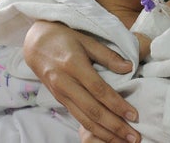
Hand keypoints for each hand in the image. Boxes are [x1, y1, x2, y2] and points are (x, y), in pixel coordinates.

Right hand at [24, 21, 139, 142]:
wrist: (35, 43)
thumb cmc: (64, 37)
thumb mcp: (86, 39)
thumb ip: (107, 55)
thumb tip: (129, 67)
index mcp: (74, 65)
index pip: (99, 90)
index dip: (117, 105)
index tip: (134, 115)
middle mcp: (65, 84)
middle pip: (92, 111)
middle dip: (114, 127)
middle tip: (134, 137)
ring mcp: (61, 94)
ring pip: (84, 120)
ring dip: (105, 134)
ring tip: (123, 142)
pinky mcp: (59, 100)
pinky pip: (77, 118)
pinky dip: (93, 130)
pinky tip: (106, 135)